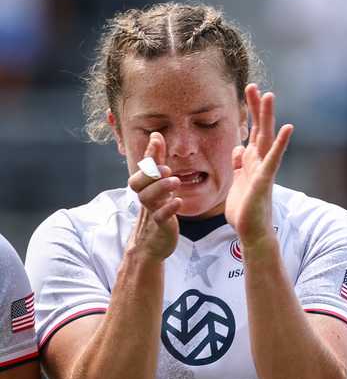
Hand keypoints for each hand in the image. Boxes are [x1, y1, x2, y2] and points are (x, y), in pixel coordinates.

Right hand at [127, 132, 179, 260]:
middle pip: (137, 182)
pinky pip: (160, 217)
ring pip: (147, 198)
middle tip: (167, 168)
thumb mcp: (158, 183)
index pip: (142, 168)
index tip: (157, 137)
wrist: (152, 243)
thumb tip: (156, 135)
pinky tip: (178, 202)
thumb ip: (157, 161)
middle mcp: (146, 197)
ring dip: (161, 188)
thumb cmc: (157, 209)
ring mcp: (152, 211)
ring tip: (175, 181)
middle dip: (150, 173)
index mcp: (145, 187)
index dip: (149, 153)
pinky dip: (168, 208)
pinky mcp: (160, 226)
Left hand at [224, 84, 292, 250]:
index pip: (251, 132)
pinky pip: (273, 158)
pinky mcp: (264, 180)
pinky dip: (281, 143)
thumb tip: (238, 148)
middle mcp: (260, 162)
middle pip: (260, 129)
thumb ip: (239, 164)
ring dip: (268, 117)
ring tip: (269, 96)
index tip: (248, 92)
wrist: (251, 232)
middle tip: (254, 85)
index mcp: (251, 162)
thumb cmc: (245, 211)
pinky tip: (287, 128)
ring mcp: (264, 169)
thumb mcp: (237, 181)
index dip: (249, 112)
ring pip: (267, 138)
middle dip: (256, 108)